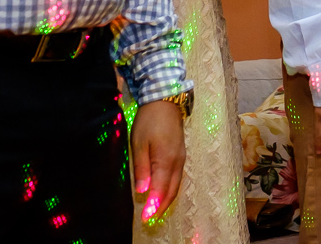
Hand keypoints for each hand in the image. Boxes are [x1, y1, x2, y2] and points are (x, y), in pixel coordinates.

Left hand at [130, 100, 185, 224]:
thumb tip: (142, 191)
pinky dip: (171, 189)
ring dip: (167, 199)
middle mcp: (177, 162)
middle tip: (151, 219)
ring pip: (176, 185)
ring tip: (157, 210)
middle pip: (171, 190)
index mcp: (166, 160)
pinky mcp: (181, 154)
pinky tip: (164, 192)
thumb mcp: (139, 144)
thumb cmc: (149, 121)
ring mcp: (181, 158)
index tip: (146, 218)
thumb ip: (142, 168)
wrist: (165, 101)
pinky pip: (178, 177)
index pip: (160, 189)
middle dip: (161, 206)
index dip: (153, 206)